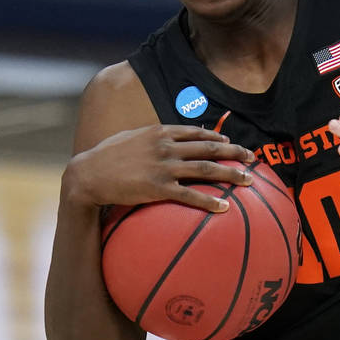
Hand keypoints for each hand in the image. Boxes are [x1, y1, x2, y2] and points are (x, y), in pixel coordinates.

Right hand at [64, 125, 255, 212]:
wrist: (87, 174)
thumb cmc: (106, 157)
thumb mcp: (130, 138)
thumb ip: (151, 137)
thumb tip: (166, 138)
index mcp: (160, 132)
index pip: (197, 132)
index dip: (217, 136)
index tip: (231, 141)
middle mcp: (166, 146)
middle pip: (210, 147)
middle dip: (235, 151)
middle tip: (252, 158)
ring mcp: (164, 167)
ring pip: (207, 168)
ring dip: (231, 174)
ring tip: (249, 180)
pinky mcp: (159, 188)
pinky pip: (191, 194)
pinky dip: (210, 200)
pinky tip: (225, 207)